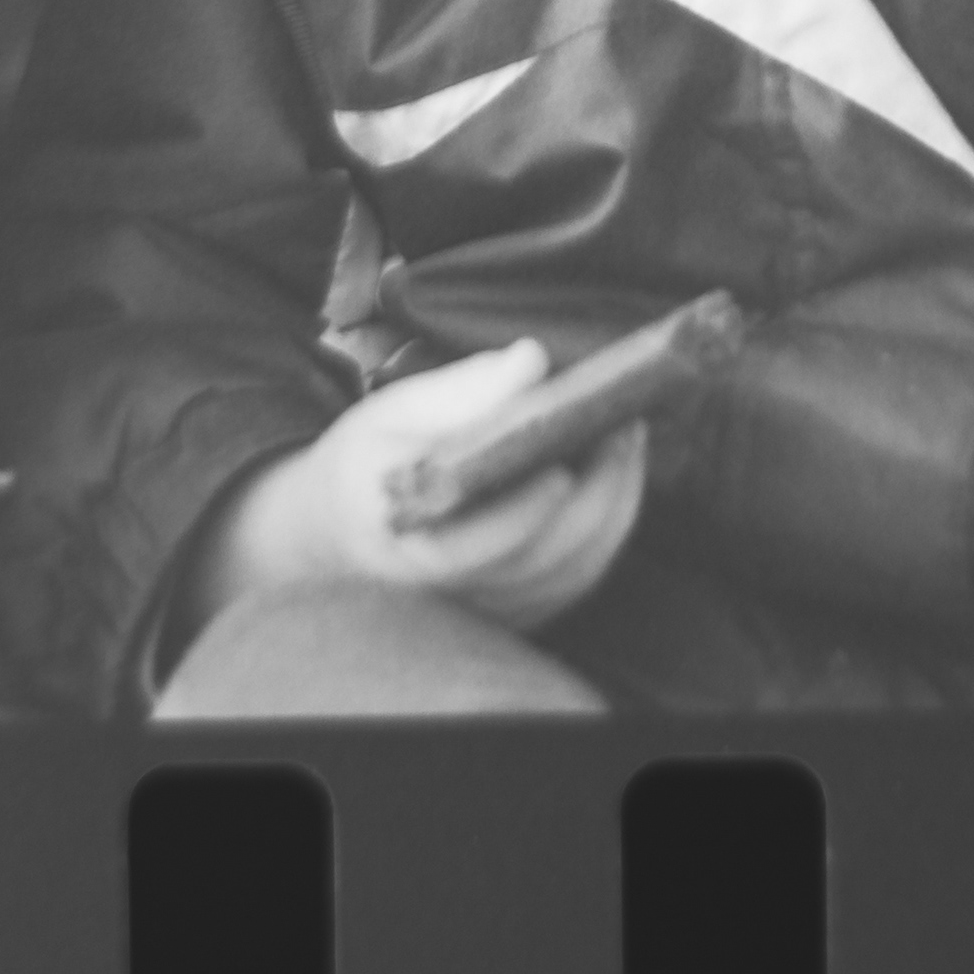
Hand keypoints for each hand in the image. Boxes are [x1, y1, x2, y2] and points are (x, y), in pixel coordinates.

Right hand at [187, 341, 651, 641]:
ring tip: (629, 438)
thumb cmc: (368, 463)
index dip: (520, 514)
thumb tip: (531, 361)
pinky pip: (578, 578)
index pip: (465, 548)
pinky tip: (619, 476)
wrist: (344, 529)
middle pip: (536, 560)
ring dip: (614, 505)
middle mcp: (444, 593)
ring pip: (569, 574)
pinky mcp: (518, 612)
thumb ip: (463, 393)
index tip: (561, 467)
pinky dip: (609, 527)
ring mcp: (486, 611)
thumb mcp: (392, 414)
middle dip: (593, 494)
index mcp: (396, 540)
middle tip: (624, 426)